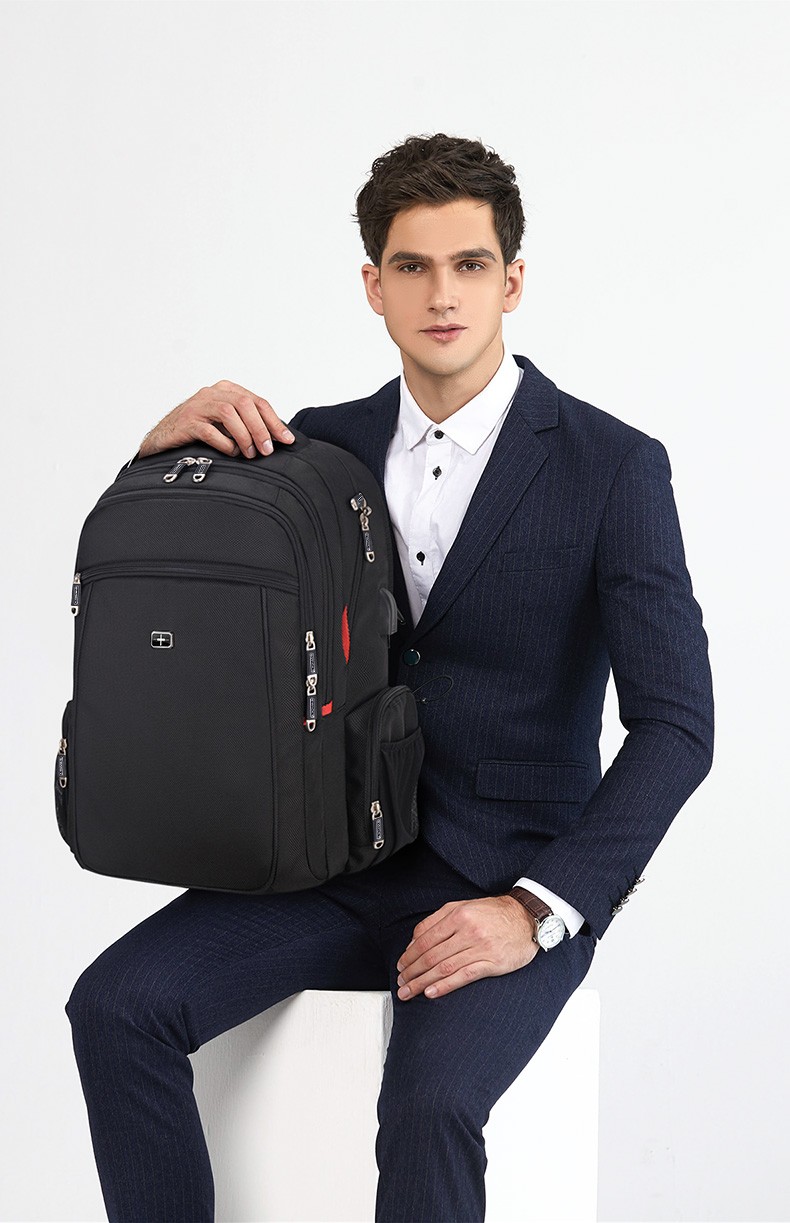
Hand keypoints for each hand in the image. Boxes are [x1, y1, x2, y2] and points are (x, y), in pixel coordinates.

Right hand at [137, 379, 295, 459]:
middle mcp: (212, 393)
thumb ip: (245, 424)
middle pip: (245, 404)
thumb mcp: (224, 425)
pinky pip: (209, 430)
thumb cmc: (196, 433)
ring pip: (229, 413)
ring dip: (244, 435)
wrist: (162, 440)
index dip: (274, 421)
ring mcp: (198, 406)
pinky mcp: (186, 421)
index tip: (287, 440)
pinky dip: (224, 443)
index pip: (257, 401)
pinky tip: (230, 453)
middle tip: (267, 450)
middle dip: (261, 429)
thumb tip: (275, 439)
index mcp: (225, 390)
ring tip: (250, 454)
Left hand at [395, 895, 539, 1001]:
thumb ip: (436, 921)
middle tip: (401, 984)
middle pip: (432, 955)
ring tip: (409, 992)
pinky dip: (445, 985)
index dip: (409, 955)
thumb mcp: (462, 907)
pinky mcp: (493, 963)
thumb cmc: (492, 913)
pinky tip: (431, 993)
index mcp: (458, 915)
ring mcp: (481, 948)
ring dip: (423, 982)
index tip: (400, 966)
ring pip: (444, 968)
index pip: (425, 939)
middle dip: (412, 972)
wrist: (526, 918)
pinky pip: (464, 976)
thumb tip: (414, 942)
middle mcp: (468, 931)